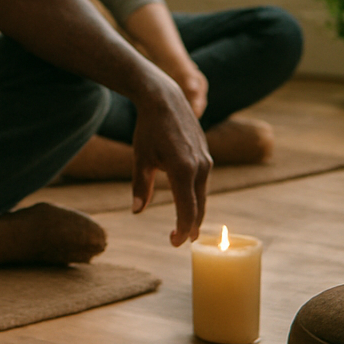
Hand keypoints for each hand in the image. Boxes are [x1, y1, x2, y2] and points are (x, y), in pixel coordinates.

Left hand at [129, 71, 211, 245]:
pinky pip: (203, 181)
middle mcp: (200, 166)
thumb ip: (140, 186)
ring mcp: (206, 160)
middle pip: (199, 204)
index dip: (181, 228)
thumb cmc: (148, 129)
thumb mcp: (140, 158)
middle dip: (190, 224)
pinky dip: (197, 195)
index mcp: (182, 169)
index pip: (187, 207)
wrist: (164, 100)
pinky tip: (190, 203)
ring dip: (195, 211)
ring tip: (187, 228)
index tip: (174, 243)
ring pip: (202, 193)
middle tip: (180, 241)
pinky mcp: (207, 155)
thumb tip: (136, 211)